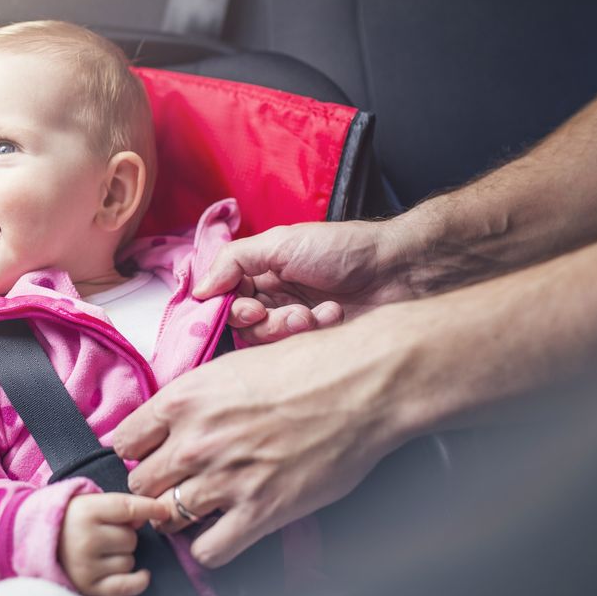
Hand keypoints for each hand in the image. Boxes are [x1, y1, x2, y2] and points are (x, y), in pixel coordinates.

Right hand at [57, 492, 171, 595]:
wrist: (39, 542)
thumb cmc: (72, 520)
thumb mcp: (90, 503)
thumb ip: (120, 506)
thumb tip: (149, 515)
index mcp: (85, 511)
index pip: (127, 508)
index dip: (150, 508)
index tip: (165, 511)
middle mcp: (85, 539)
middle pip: (131, 538)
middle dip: (125, 536)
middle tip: (106, 534)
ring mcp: (86, 565)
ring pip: (129, 561)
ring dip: (123, 556)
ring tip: (103, 551)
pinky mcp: (88, 586)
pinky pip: (126, 586)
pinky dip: (139, 581)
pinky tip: (143, 574)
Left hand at [113, 309, 419, 567]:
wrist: (364, 383)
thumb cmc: (309, 365)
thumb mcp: (234, 365)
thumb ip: (196, 397)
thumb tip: (173, 420)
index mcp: (184, 398)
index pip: (123, 440)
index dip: (138, 451)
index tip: (152, 454)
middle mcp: (196, 440)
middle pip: (139, 483)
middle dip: (157, 484)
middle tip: (179, 482)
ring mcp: (225, 478)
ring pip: (167, 518)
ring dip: (181, 515)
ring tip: (203, 506)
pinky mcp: (260, 511)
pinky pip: (209, 551)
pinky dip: (211, 547)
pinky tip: (225, 530)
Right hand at [194, 221, 417, 343]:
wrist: (397, 269)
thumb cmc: (342, 249)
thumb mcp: (281, 243)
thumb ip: (234, 261)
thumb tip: (198, 289)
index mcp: (259, 272)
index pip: (223, 299)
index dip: (230, 309)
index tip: (249, 308)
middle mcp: (272, 297)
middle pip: (241, 326)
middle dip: (262, 322)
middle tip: (285, 312)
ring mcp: (293, 322)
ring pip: (266, 342)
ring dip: (288, 328)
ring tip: (316, 313)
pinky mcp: (315, 344)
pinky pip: (295, 352)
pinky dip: (314, 333)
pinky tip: (334, 315)